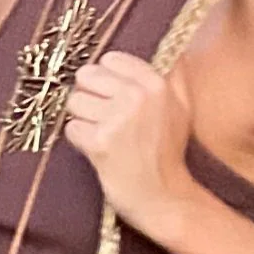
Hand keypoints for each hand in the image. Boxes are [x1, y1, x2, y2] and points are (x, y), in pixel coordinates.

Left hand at [64, 50, 196, 238]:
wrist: (165, 200)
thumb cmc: (169, 156)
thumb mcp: (182, 110)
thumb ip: (176, 78)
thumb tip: (175, 54)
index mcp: (155, 84)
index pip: (109, 60)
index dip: (105, 80)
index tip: (113, 99)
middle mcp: (136, 97)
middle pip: (86, 77)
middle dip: (89, 97)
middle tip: (102, 119)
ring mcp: (117, 120)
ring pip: (75, 102)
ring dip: (83, 120)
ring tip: (102, 137)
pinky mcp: (100, 144)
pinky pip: (72, 129)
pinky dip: (80, 141)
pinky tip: (97, 151)